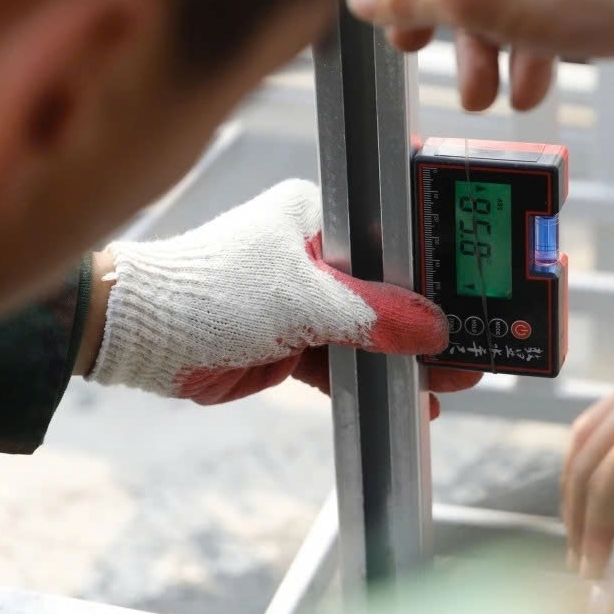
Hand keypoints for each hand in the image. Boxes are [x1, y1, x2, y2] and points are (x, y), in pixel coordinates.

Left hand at [84, 179, 477, 416]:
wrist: (139, 336)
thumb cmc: (208, 291)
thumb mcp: (301, 299)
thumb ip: (372, 315)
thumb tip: (434, 330)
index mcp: (318, 216)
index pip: (394, 237)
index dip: (434, 268)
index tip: (473, 291)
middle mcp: (315, 252)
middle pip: (389, 287)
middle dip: (429, 322)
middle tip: (474, 347)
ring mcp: (303, 298)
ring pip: (370, 328)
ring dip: (406, 356)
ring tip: (451, 382)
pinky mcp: (292, 339)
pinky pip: (346, 359)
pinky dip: (373, 378)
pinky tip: (408, 397)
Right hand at [562, 236, 613, 579]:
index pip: (610, 484)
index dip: (598, 531)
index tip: (597, 568)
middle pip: (584, 463)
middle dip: (576, 516)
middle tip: (582, 560)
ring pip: (581, 437)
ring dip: (574, 485)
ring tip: (580, 525)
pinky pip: (596, 418)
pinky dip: (585, 455)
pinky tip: (598, 475)